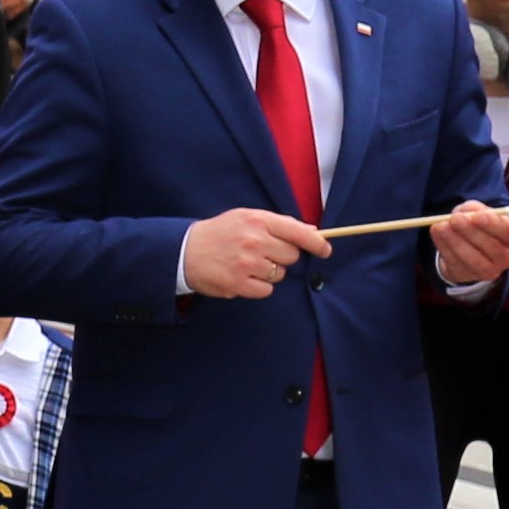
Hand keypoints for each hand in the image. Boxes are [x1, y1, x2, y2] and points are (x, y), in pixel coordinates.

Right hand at [180, 206, 324, 298]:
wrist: (183, 250)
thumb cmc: (218, 233)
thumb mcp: (245, 218)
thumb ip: (278, 223)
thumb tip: (311, 231)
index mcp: (258, 221)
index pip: (299, 232)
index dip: (317, 243)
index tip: (325, 250)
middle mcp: (254, 241)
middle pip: (291, 256)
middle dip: (282, 257)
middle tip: (262, 253)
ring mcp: (246, 263)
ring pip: (279, 274)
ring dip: (269, 272)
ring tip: (247, 265)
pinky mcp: (238, 283)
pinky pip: (266, 290)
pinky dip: (258, 287)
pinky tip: (243, 277)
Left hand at [428, 197, 508, 288]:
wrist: (467, 246)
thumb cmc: (478, 226)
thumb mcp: (479, 212)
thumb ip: (475, 209)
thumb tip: (467, 210)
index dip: (493, 225)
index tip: (477, 216)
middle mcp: (505, 258)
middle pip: (493, 248)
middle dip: (471, 232)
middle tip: (455, 219)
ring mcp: (486, 271)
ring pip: (472, 258)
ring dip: (454, 240)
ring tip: (441, 226)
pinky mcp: (466, 275)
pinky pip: (455, 262)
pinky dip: (444, 246)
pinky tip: (437, 232)